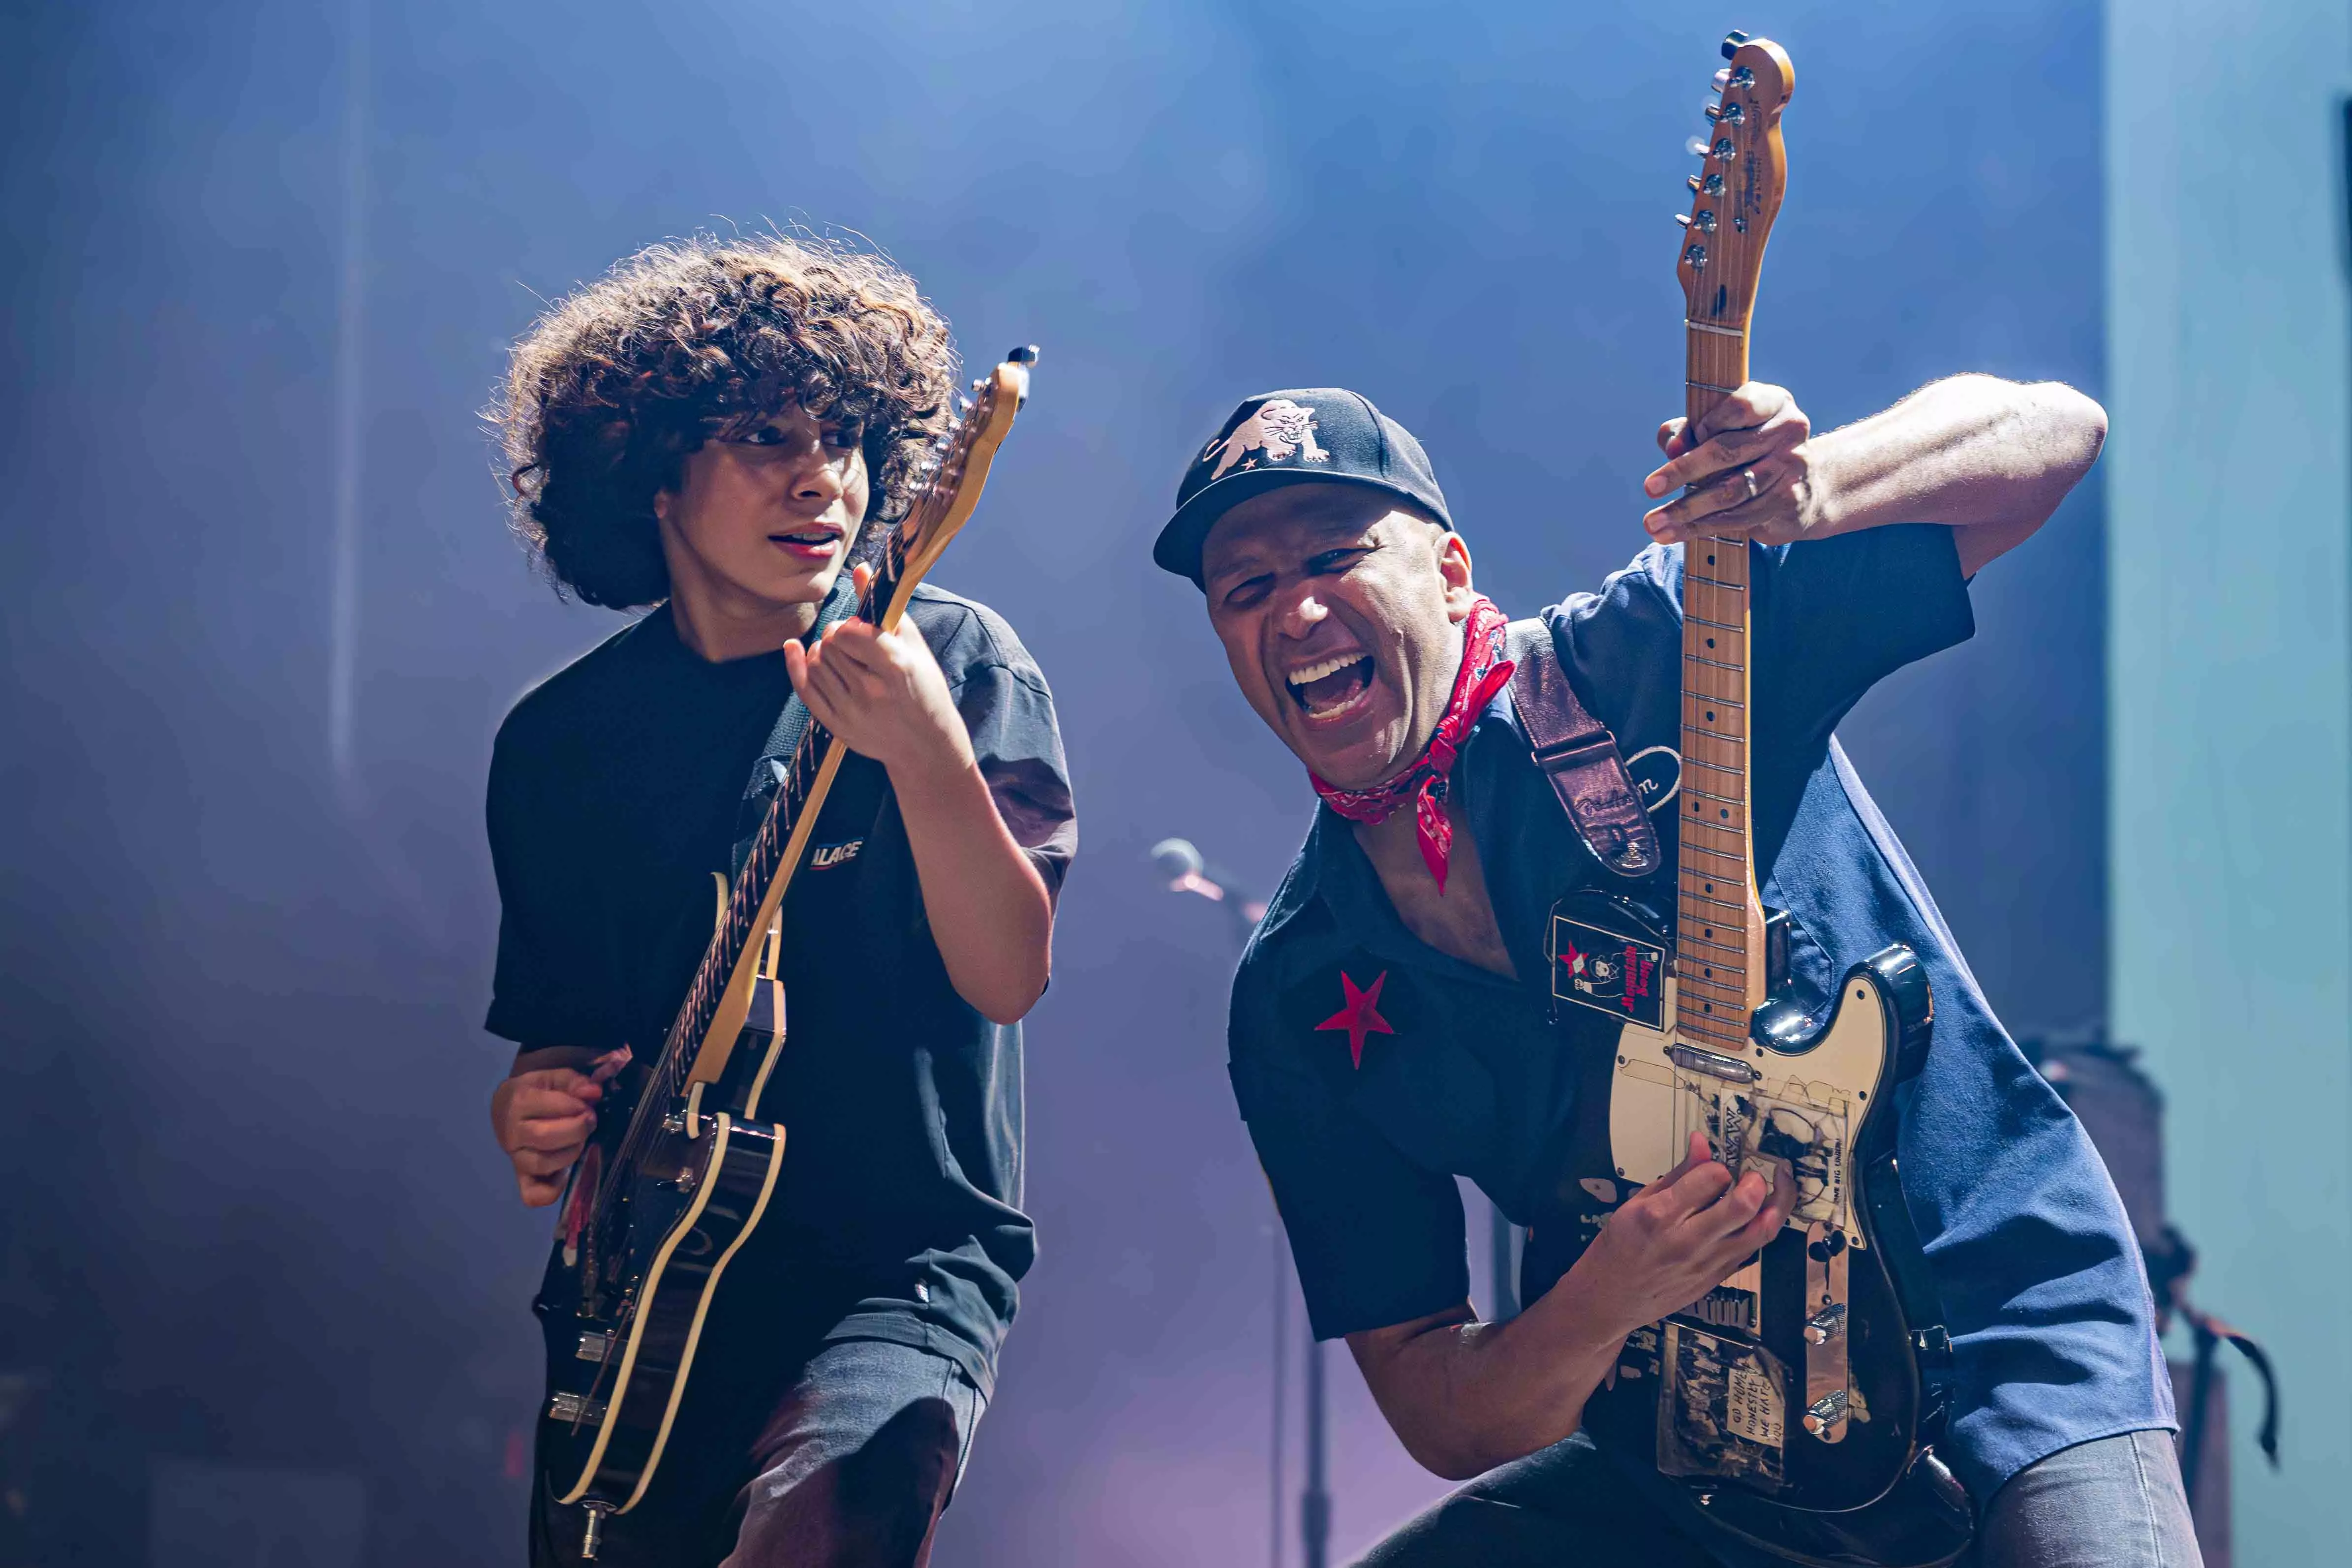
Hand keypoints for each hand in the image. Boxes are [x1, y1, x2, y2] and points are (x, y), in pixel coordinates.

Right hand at [490, 1047, 628, 1206]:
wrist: (509, 1107)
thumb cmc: (538, 1091)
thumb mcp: (554, 1078)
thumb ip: (575, 1082)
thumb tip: (594, 1092)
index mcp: (517, 1102)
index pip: (550, 1107)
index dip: (576, 1106)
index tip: (588, 1104)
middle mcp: (512, 1132)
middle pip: (545, 1137)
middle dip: (577, 1129)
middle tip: (590, 1121)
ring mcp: (515, 1157)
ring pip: (542, 1164)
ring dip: (571, 1152)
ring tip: (579, 1140)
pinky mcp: (521, 1176)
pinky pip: (533, 1194)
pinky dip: (552, 1190)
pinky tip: (565, 1175)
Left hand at [783, 564, 972, 779]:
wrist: (926, 747)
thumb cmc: (926, 691)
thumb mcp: (915, 648)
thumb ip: (885, 610)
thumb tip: (860, 570)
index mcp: (896, 668)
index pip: (849, 632)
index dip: (849, 625)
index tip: (860, 630)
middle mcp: (871, 691)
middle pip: (829, 645)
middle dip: (837, 636)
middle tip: (852, 643)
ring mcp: (851, 711)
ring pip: (816, 664)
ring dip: (822, 651)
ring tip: (840, 655)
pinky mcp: (837, 726)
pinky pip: (805, 689)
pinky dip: (796, 665)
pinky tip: (796, 650)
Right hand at [1563, 1131, 1793, 1342]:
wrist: (1612, 1298)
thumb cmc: (1620, 1247)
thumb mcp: (1638, 1202)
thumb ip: (1677, 1174)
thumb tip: (1701, 1143)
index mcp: (1661, 1214)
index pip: (1711, 1178)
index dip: (1718, 1167)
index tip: (1715, 1168)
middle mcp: (1688, 1240)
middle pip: (1743, 1206)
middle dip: (1757, 1183)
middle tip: (1754, 1176)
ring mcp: (1707, 1263)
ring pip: (1760, 1232)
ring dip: (1775, 1206)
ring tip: (1776, 1190)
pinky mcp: (1718, 1278)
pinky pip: (1752, 1251)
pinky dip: (1761, 1230)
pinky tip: (1759, 1217)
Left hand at [1640, 382, 1822, 546]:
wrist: (1805, 485)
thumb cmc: (1747, 449)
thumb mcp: (1718, 430)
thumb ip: (1687, 431)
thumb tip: (1671, 447)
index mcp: (1774, 402)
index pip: (1741, 407)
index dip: (1707, 423)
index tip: (1680, 443)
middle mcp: (1789, 431)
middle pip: (1728, 451)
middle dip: (1682, 472)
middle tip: (1649, 488)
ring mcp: (1793, 467)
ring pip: (1732, 491)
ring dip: (1687, 510)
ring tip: (1653, 524)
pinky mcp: (1790, 501)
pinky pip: (1740, 517)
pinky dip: (1703, 526)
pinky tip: (1676, 533)